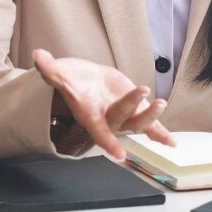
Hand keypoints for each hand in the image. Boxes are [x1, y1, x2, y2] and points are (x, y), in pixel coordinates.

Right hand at [33, 48, 175, 160]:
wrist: (86, 83)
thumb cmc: (72, 80)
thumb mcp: (61, 74)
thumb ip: (51, 69)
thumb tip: (38, 56)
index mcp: (90, 115)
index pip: (99, 131)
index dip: (108, 143)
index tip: (120, 156)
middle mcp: (108, 119)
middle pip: (123, 120)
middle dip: (133, 106)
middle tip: (142, 89)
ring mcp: (124, 116)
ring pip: (139, 123)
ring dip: (152, 117)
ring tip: (161, 102)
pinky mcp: (135, 111)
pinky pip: (151, 126)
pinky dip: (161, 134)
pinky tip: (173, 143)